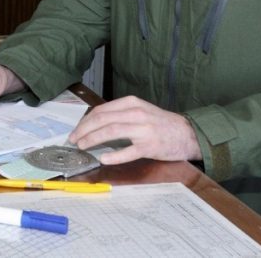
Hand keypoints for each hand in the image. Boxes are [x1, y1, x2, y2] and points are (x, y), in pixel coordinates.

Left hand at [68, 95, 200, 164]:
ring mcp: (143, 129)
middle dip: (83, 129)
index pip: (101, 110)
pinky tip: (103, 158)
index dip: (85, 121)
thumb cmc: (160, 123)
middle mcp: (136, 113)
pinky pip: (129, 151)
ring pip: (111, 131)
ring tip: (82, 146)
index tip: (75, 130)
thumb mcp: (140, 111)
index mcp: (131, 103)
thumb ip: (120, 114)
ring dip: (93, 138)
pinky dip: (114, 155)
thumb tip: (94, 124)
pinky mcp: (150, 146)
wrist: (188, 133)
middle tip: (73, 139)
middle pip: (102, 119)